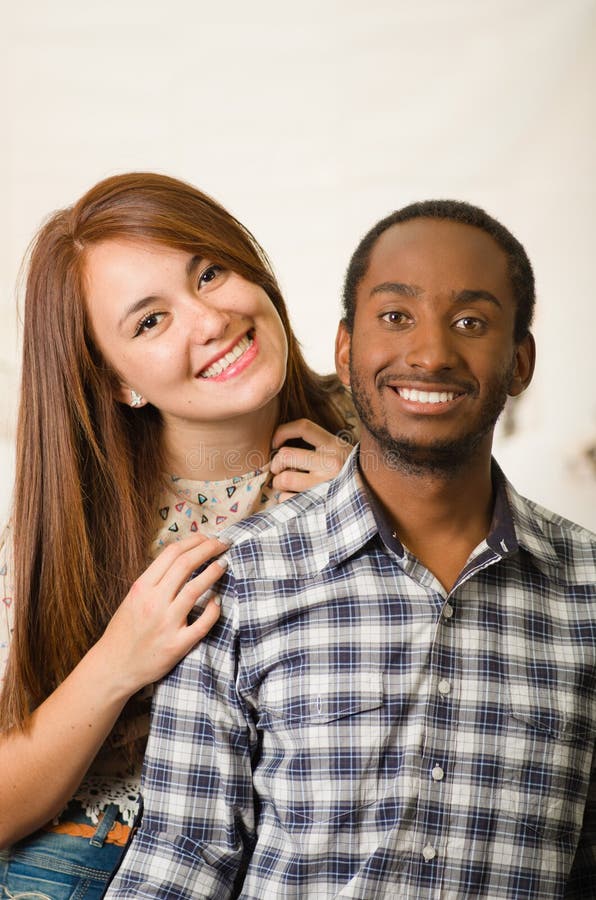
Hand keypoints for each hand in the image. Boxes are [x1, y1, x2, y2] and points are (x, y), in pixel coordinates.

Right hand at [96, 534, 227, 697]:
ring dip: (213, 572)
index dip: (193, 541)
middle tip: (222, 544)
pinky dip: (213, 610)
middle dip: (208, 549)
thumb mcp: (133, 598)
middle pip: (186, 565)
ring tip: (224, 563)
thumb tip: (181, 559)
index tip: (206, 537)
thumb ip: (155, 580)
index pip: (171, 553)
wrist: (114, 667)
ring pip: (195, 589)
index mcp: (141, 587)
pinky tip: (218, 601)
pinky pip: (202, 624)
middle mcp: (154, 602)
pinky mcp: (177, 645)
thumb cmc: (124, 631)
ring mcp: (166, 623)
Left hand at [270, 418, 351, 501]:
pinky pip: (287, 500)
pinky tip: (295, 499)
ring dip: (279, 483)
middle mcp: (331, 464)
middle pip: (285, 456)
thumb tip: (280, 447)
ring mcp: (325, 485)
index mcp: (335, 445)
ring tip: (287, 485)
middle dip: (276, 464)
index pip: (303, 427)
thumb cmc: (351, 473)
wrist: (373, 498)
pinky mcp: (319, 505)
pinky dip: (286, 500)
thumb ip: (319, 446)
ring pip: (284, 479)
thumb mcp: (342, 451)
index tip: (275, 443)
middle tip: (278, 470)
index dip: (282, 432)